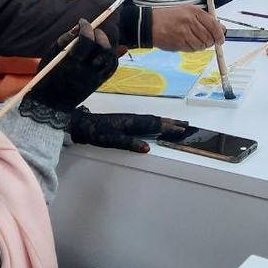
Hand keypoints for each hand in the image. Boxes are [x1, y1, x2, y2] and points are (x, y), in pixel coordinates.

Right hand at [23, 20, 117, 114]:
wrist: (51, 104)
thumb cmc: (47, 76)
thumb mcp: (50, 56)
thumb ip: (64, 40)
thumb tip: (78, 27)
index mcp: (71, 64)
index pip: (86, 41)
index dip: (87, 28)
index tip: (83, 22)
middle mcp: (86, 72)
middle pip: (103, 49)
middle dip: (100, 35)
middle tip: (93, 30)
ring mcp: (95, 79)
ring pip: (111, 58)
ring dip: (107, 45)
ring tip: (98, 39)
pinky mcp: (99, 83)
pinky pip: (111, 68)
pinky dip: (111, 56)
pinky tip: (104, 51)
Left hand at [68, 108, 187, 152]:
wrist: (82, 124)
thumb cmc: (96, 133)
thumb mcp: (112, 141)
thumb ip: (130, 144)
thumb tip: (148, 148)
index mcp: (132, 123)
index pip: (154, 125)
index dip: (168, 128)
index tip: (182, 129)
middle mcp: (133, 118)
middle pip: (156, 120)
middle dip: (171, 122)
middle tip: (186, 124)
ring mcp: (129, 118)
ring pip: (151, 119)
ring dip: (165, 121)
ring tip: (176, 123)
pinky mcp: (125, 120)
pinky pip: (146, 120)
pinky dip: (155, 121)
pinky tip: (156, 124)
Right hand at [150, 4, 224, 51]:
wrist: (150, 24)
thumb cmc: (169, 17)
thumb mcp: (187, 10)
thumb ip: (203, 18)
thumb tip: (220, 28)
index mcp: (194, 11)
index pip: (213, 24)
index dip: (220, 34)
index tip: (221, 39)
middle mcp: (190, 21)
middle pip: (209, 36)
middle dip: (211, 42)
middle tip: (209, 42)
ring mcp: (184, 33)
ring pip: (201, 45)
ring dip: (201, 46)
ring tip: (196, 41)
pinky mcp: (179, 43)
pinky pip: (192, 49)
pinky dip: (193, 48)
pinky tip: (188, 43)